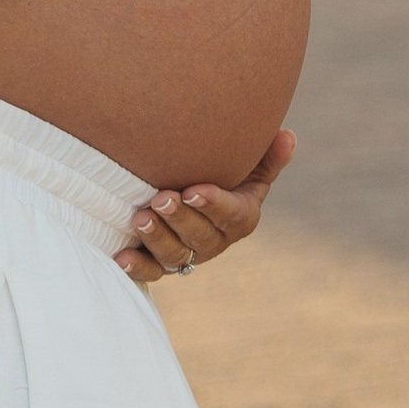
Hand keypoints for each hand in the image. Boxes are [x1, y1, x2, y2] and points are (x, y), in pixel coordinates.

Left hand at [116, 131, 295, 286]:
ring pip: (174, 256)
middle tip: (161, 198)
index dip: (214, 205)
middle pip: (200, 237)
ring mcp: (188, 255)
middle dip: (180, 219)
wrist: (194, 195)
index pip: (231, 216)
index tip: (194, 190)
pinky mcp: (161, 263)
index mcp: (240, 218)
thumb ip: (267, 156)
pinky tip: (120, 258)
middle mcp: (215, 241)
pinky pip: (151, 272)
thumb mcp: (249, 167)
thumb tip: (287, 135)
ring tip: (139, 218)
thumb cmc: (225, 174)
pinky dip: (137, 267)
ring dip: (157, 239)